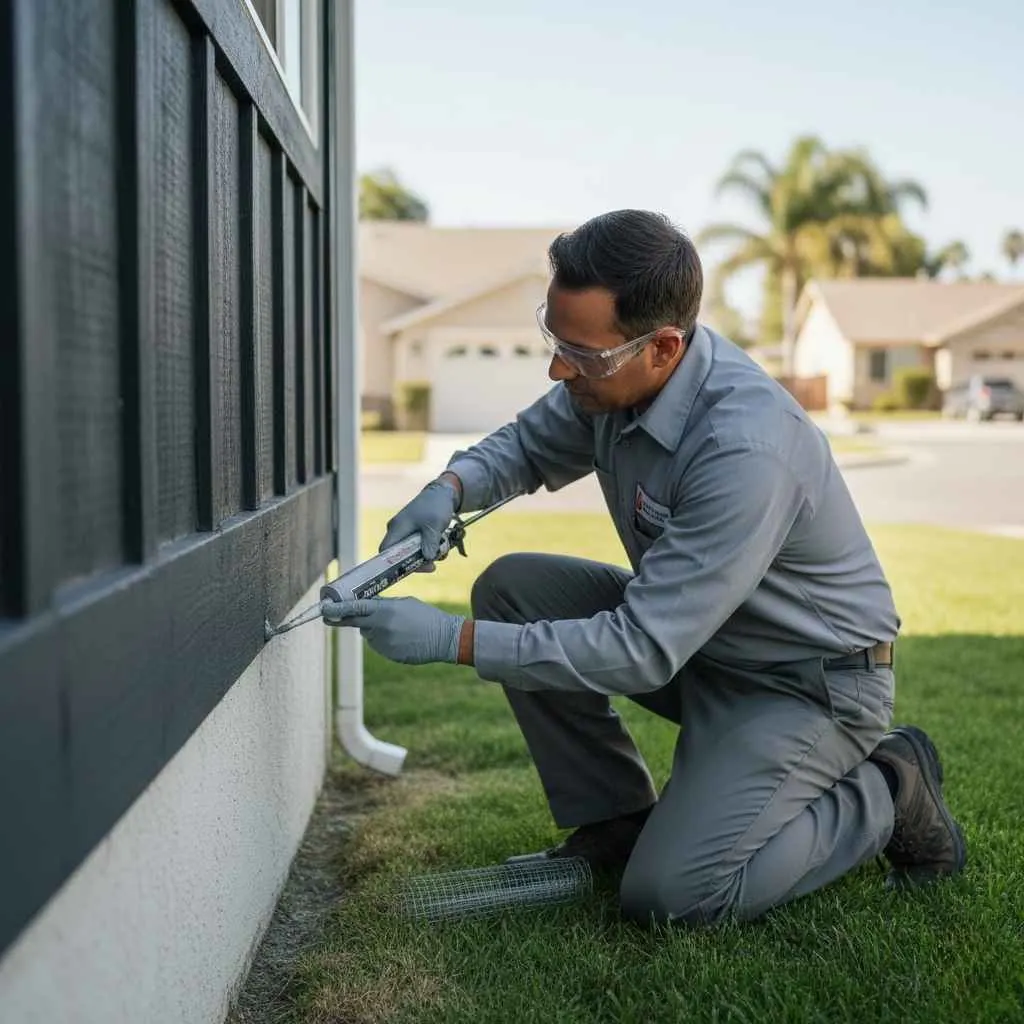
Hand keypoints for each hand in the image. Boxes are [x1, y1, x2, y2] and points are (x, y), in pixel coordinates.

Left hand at [322, 597, 465, 664]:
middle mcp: (380, 629)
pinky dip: (384, 640)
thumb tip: (364, 604)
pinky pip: (379, 645)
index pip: (353, 610)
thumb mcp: (403, 603)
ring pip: (368, 634)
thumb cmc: (425, 616)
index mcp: (383, 612)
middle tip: (337, 615)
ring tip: (397, 626)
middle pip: (356, 623)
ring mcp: (383, 645)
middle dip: (348, 618)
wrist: (444, 638)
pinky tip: (402, 637)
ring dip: (373, 629)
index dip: (336, 610)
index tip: (323, 609)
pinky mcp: (388, 655)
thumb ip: (381, 605)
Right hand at [379, 477, 459, 563]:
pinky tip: (442, 546)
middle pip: (400, 556)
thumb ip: (430, 543)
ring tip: (442, 552)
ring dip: (427, 556)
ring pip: (412, 553)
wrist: (443, 493)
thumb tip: (427, 559)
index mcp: (397, 528)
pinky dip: (431, 549)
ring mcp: (407, 532)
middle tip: (433, 565)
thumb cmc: (435, 506)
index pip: (385, 552)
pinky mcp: (416, 533)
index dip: (394, 564)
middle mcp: (398, 532)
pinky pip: (420, 547)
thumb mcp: (434, 525)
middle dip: (417, 562)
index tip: (413, 568)